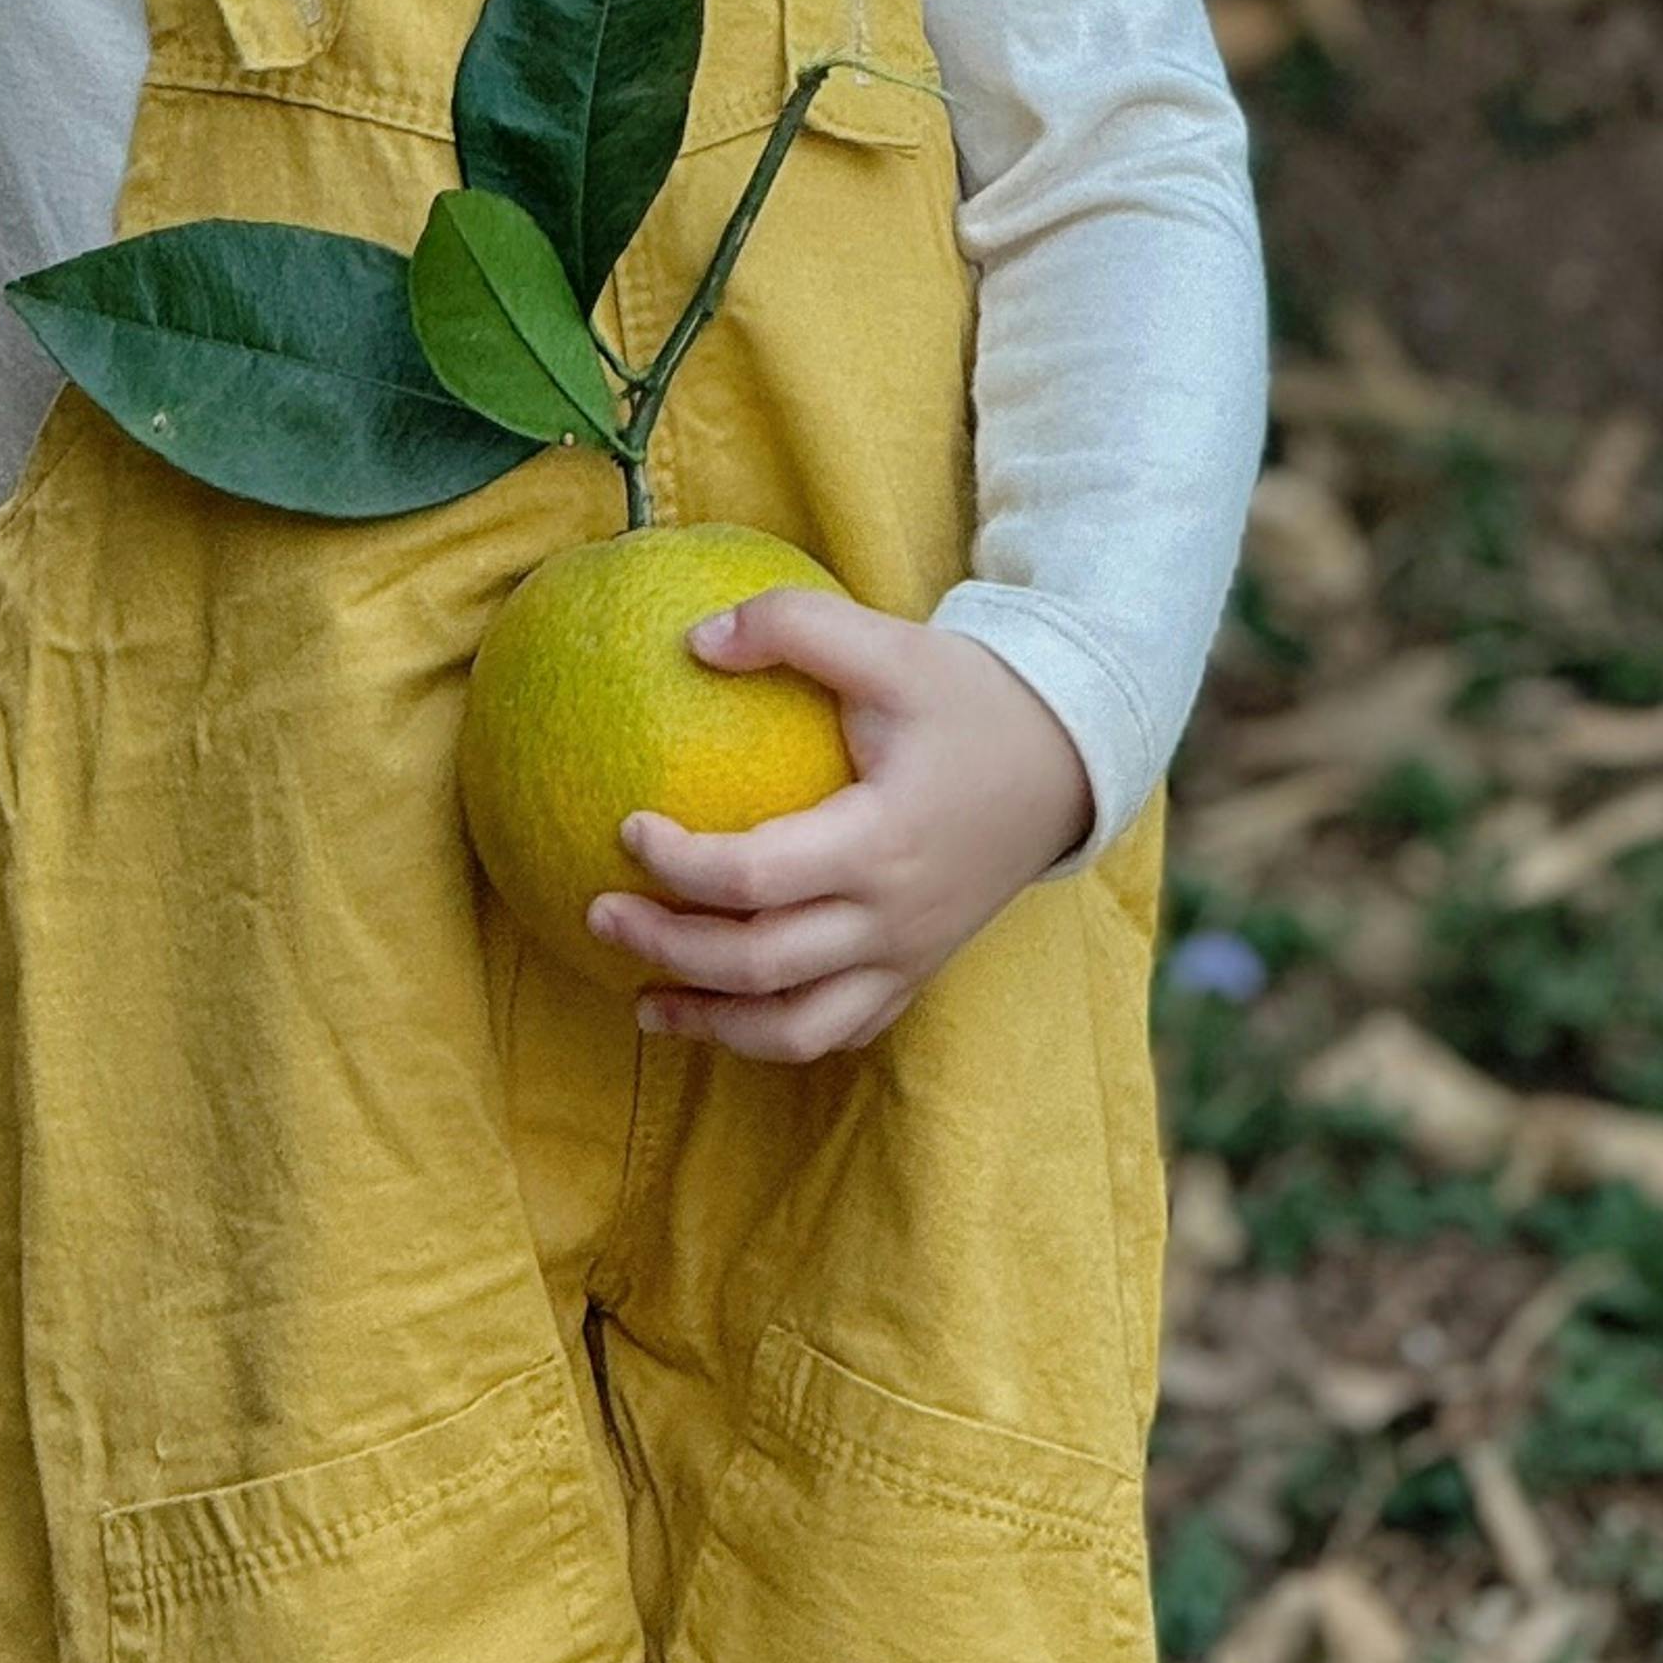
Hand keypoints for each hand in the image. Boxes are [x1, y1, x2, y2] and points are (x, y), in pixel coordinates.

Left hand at [583, 593, 1098, 1059]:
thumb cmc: (968, 698)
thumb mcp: (887, 643)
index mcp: (880, 843)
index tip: (626, 828)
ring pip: (798, 1027)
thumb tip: (692, 641)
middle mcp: (892, 919)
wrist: (1065, 760)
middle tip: (596, 914)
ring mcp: (908, 958)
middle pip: (760, 966)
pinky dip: (773, 1035)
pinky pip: (839, 1029)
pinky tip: (719, 1013)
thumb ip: (790, 627)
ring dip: (713, 1023)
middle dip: (668, 949)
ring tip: (642, 1003)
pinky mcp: (916, 972)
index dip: (682, 865)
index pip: (757, 879)